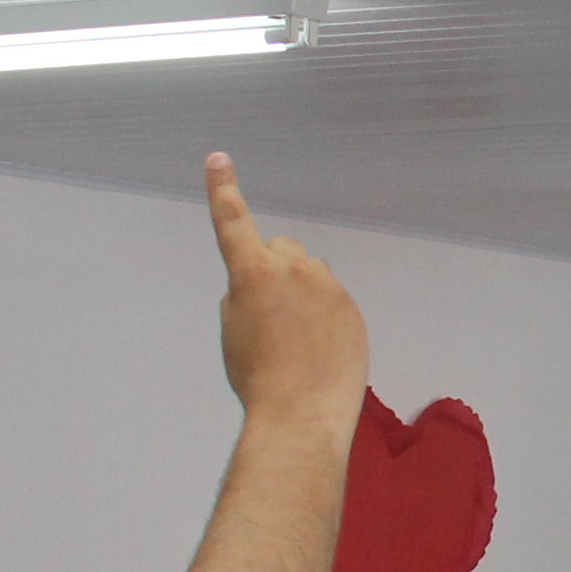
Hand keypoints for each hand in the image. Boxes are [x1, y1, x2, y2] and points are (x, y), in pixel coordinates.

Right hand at [202, 152, 365, 436]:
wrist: (301, 412)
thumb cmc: (256, 377)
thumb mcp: (232, 332)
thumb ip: (243, 295)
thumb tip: (261, 287)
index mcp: (252, 274)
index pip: (232, 221)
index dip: (223, 189)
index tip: (218, 159)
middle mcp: (293, 270)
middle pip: (280, 250)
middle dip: (273, 269)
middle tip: (269, 313)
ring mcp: (328, 287)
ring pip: (309, 277)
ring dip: (301, 294)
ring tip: (296, 341)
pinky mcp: (352, 307)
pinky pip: (332, 301)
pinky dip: (323, 318)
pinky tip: (318, 351)